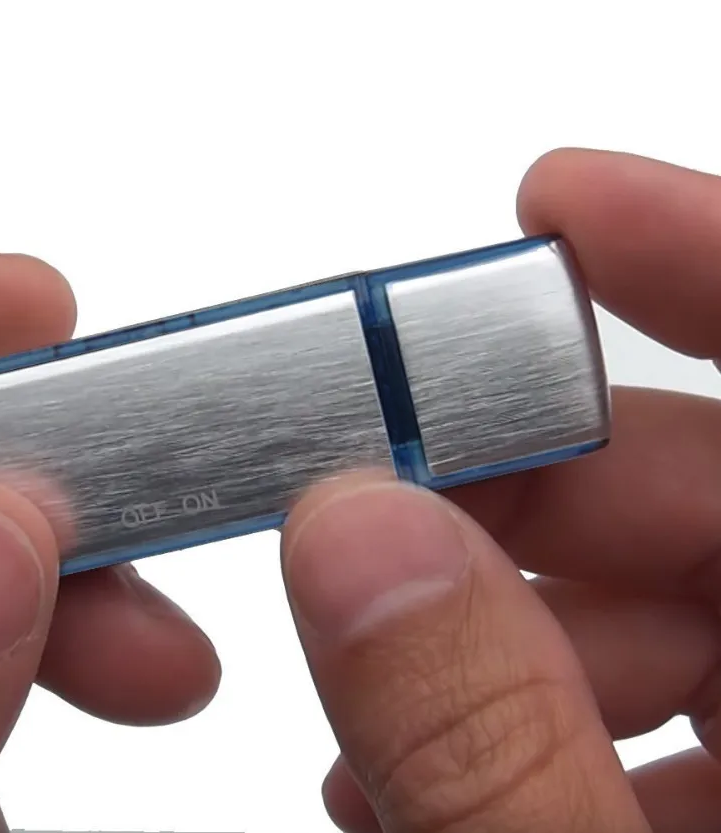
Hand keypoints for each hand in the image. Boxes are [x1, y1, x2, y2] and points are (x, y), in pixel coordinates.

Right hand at [282, 149, 720, 831]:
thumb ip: (480, 742)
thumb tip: (354, 539)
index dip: (703, 266)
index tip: (560, 204)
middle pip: (708, 493)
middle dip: (519, 480)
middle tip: (368, 503)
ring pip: (668, 597)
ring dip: (499, 620)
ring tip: (377, 696)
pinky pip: (664, 699)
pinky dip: (533, 706)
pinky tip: (436, 765)